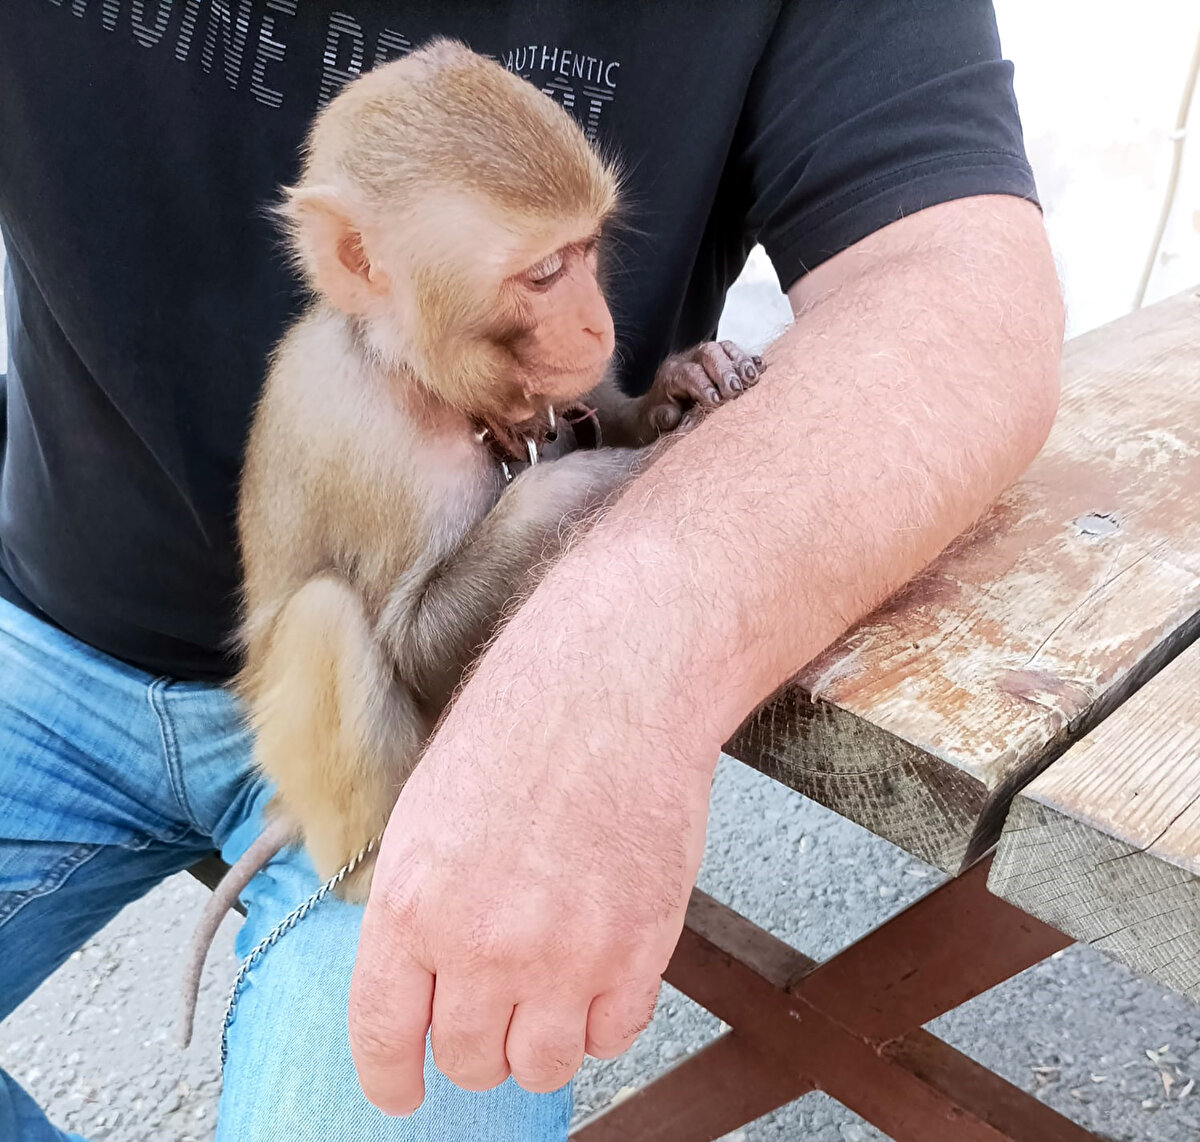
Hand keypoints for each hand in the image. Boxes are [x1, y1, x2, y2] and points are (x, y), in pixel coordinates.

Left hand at [347, 666, 714, 1112]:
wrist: (615, 686)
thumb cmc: (524, 723)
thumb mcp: (428, 808)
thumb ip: (417, 905)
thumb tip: (415, 972)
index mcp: (414, 904)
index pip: (384, 1036)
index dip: (392, 1077)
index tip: (405, 1088)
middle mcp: (484, 944)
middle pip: (469, 1061)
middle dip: (472, 1044)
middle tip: (490, 1008)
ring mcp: (567, 954)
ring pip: (541, 1067)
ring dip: (538, 1042)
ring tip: (547, 993)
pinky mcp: (640, 950)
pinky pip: (614, 1037)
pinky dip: (602, 1020)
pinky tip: (597, 977)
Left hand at [642, 339, 763, 434]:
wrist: (658, 408)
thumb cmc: (658, 418)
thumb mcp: (653, 422)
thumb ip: (661, 418)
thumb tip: (672, 416)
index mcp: (671, 374)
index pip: (688, 373)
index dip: (703, 386)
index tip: (717, 401)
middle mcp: (688, 360)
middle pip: (708, 353)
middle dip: (725, 371)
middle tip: (737, 390)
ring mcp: (706, 357)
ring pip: (724, 348)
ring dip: (741, 362)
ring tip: (753, 378)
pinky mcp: (721, 360)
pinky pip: (735, 353)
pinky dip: (749, 360)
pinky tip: (761, 368)